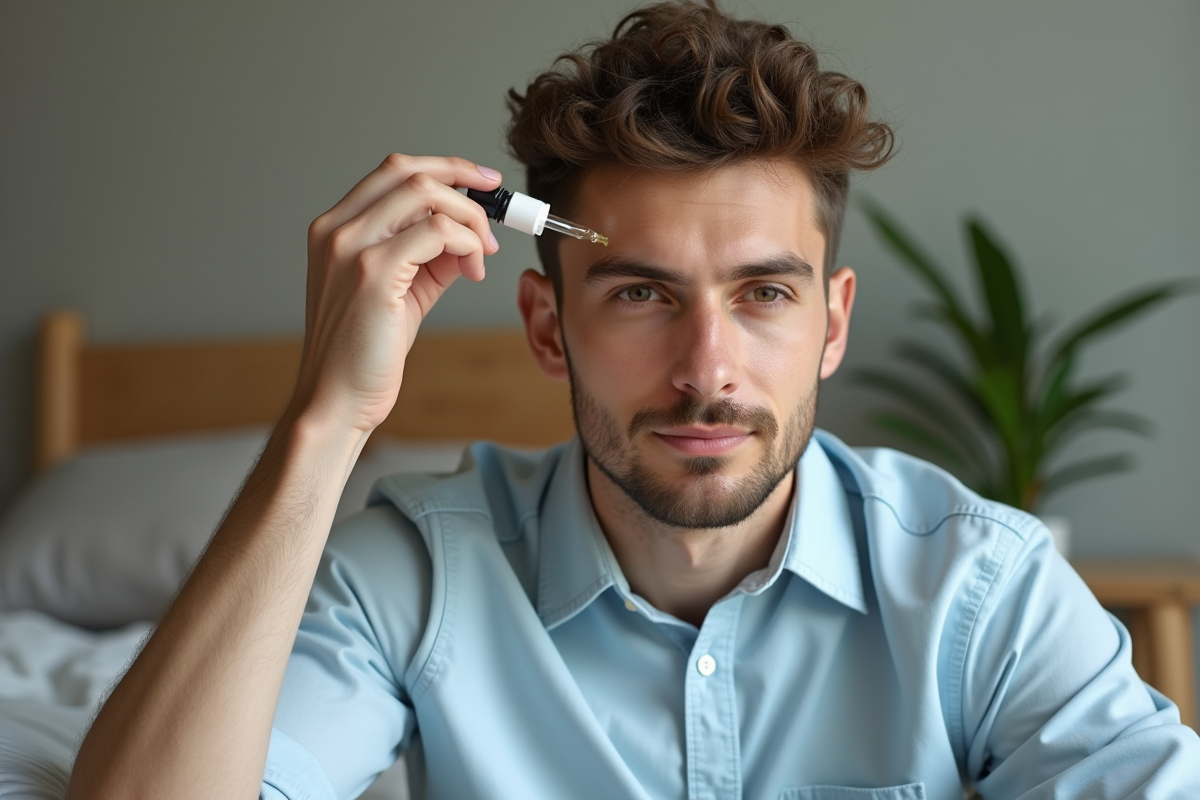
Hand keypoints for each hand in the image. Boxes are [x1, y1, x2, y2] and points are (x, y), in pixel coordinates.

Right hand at [289, 153, 500, 433]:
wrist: (337, 400)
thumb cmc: (365, 352)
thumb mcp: (402, 291)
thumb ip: (430, 256)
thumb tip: (469, 234)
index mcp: (335, 228)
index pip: (393, 172)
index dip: (445, 169)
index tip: (484, 183)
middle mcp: (336, 230)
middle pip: (409, 172)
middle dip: (465, 181)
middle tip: (500, 209)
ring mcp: (350, 248)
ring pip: (426, 195)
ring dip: (470, 219)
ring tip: (482, 255)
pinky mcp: (372, 273)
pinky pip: (437, 233)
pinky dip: (466, 245)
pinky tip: (471, 272)